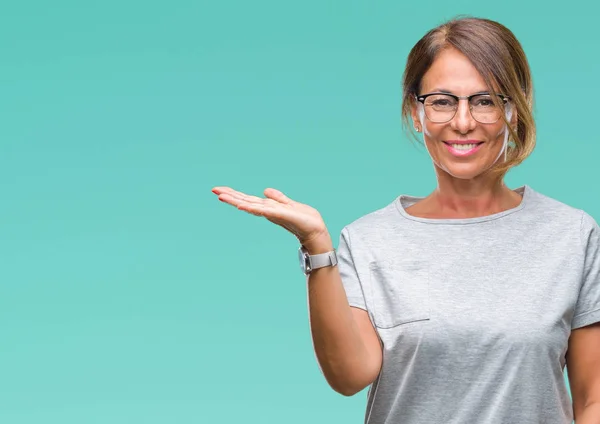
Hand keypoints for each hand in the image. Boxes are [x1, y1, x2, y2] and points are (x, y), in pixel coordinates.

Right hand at [211, 186, 330, 248]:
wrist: (315, 231)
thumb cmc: (304, 220)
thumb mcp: (288, 204)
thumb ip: (277, 198)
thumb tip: (265, 191)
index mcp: (268, 207)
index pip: (248, 199)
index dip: (234, 194)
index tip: (220, 190)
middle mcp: (267, 210)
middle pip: (245, 201)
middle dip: (230, 196)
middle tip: (214, 190)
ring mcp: (271, 213)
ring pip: (250, 205)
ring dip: (235, 201)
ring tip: (221, 196)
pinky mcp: (278, 215)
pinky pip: (262, 210)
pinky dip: (251, 208)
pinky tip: (241, 206)